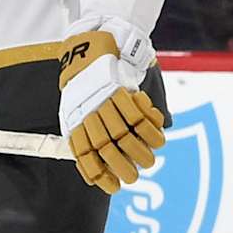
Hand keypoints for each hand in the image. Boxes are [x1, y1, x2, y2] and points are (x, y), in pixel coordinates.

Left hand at [58, 20, 165, 194]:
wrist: (91, 45)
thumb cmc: (88, 82)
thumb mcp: (79, 106)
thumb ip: (90, 130)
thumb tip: (95, 160)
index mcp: (74, 120)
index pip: (84, 154)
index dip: (98, 173)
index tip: (113, 187)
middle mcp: (87, 112)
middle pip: (105, 146)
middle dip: (121, 166)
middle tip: (135, 178)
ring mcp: (103, 100)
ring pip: (123, 132)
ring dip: (139, 149)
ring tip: (151, 160)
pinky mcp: (119, 88)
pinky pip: (137, 113)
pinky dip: (149, 126)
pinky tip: (158, 134)